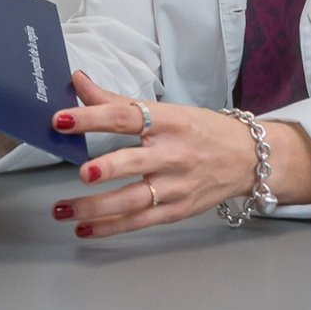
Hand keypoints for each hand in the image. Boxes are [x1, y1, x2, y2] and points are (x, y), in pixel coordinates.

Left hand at [49, 71, 258, 238]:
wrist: (249, 159)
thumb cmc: (202, 130)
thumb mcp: (166, 110)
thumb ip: (117, 100)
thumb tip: (77, 81)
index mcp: (168, 121)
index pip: (126, 115)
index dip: (93, 117)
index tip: (61, 119)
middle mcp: (173, 153)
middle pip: (135, 161)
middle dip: (107, 169)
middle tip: (82, 173)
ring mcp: (177, 185)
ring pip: (134, 199)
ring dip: (95, 207)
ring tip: (63, 210)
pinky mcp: (178, 210)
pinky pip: (140, 221)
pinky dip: (111, 226)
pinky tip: (85, 228)